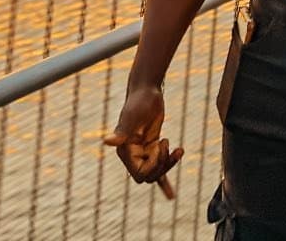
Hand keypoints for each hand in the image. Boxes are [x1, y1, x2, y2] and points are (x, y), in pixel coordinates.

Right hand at [102, 84, 183, 198]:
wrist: (147, 90)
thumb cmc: (138, 102)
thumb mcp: (132, 117)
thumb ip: (121, 132)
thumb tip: (107, 141)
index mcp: (124, 151)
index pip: (139, 174)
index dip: (153, 166)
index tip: (160, 147)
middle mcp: (132, 154)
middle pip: (150, 176)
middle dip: (162, 165)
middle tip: (167, 144)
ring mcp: (143, 151)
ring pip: (157, 172)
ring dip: (169, 164)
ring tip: (178, 150)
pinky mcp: (153, 147)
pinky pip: (158, 168)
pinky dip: (164, 182)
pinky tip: (170, 195)